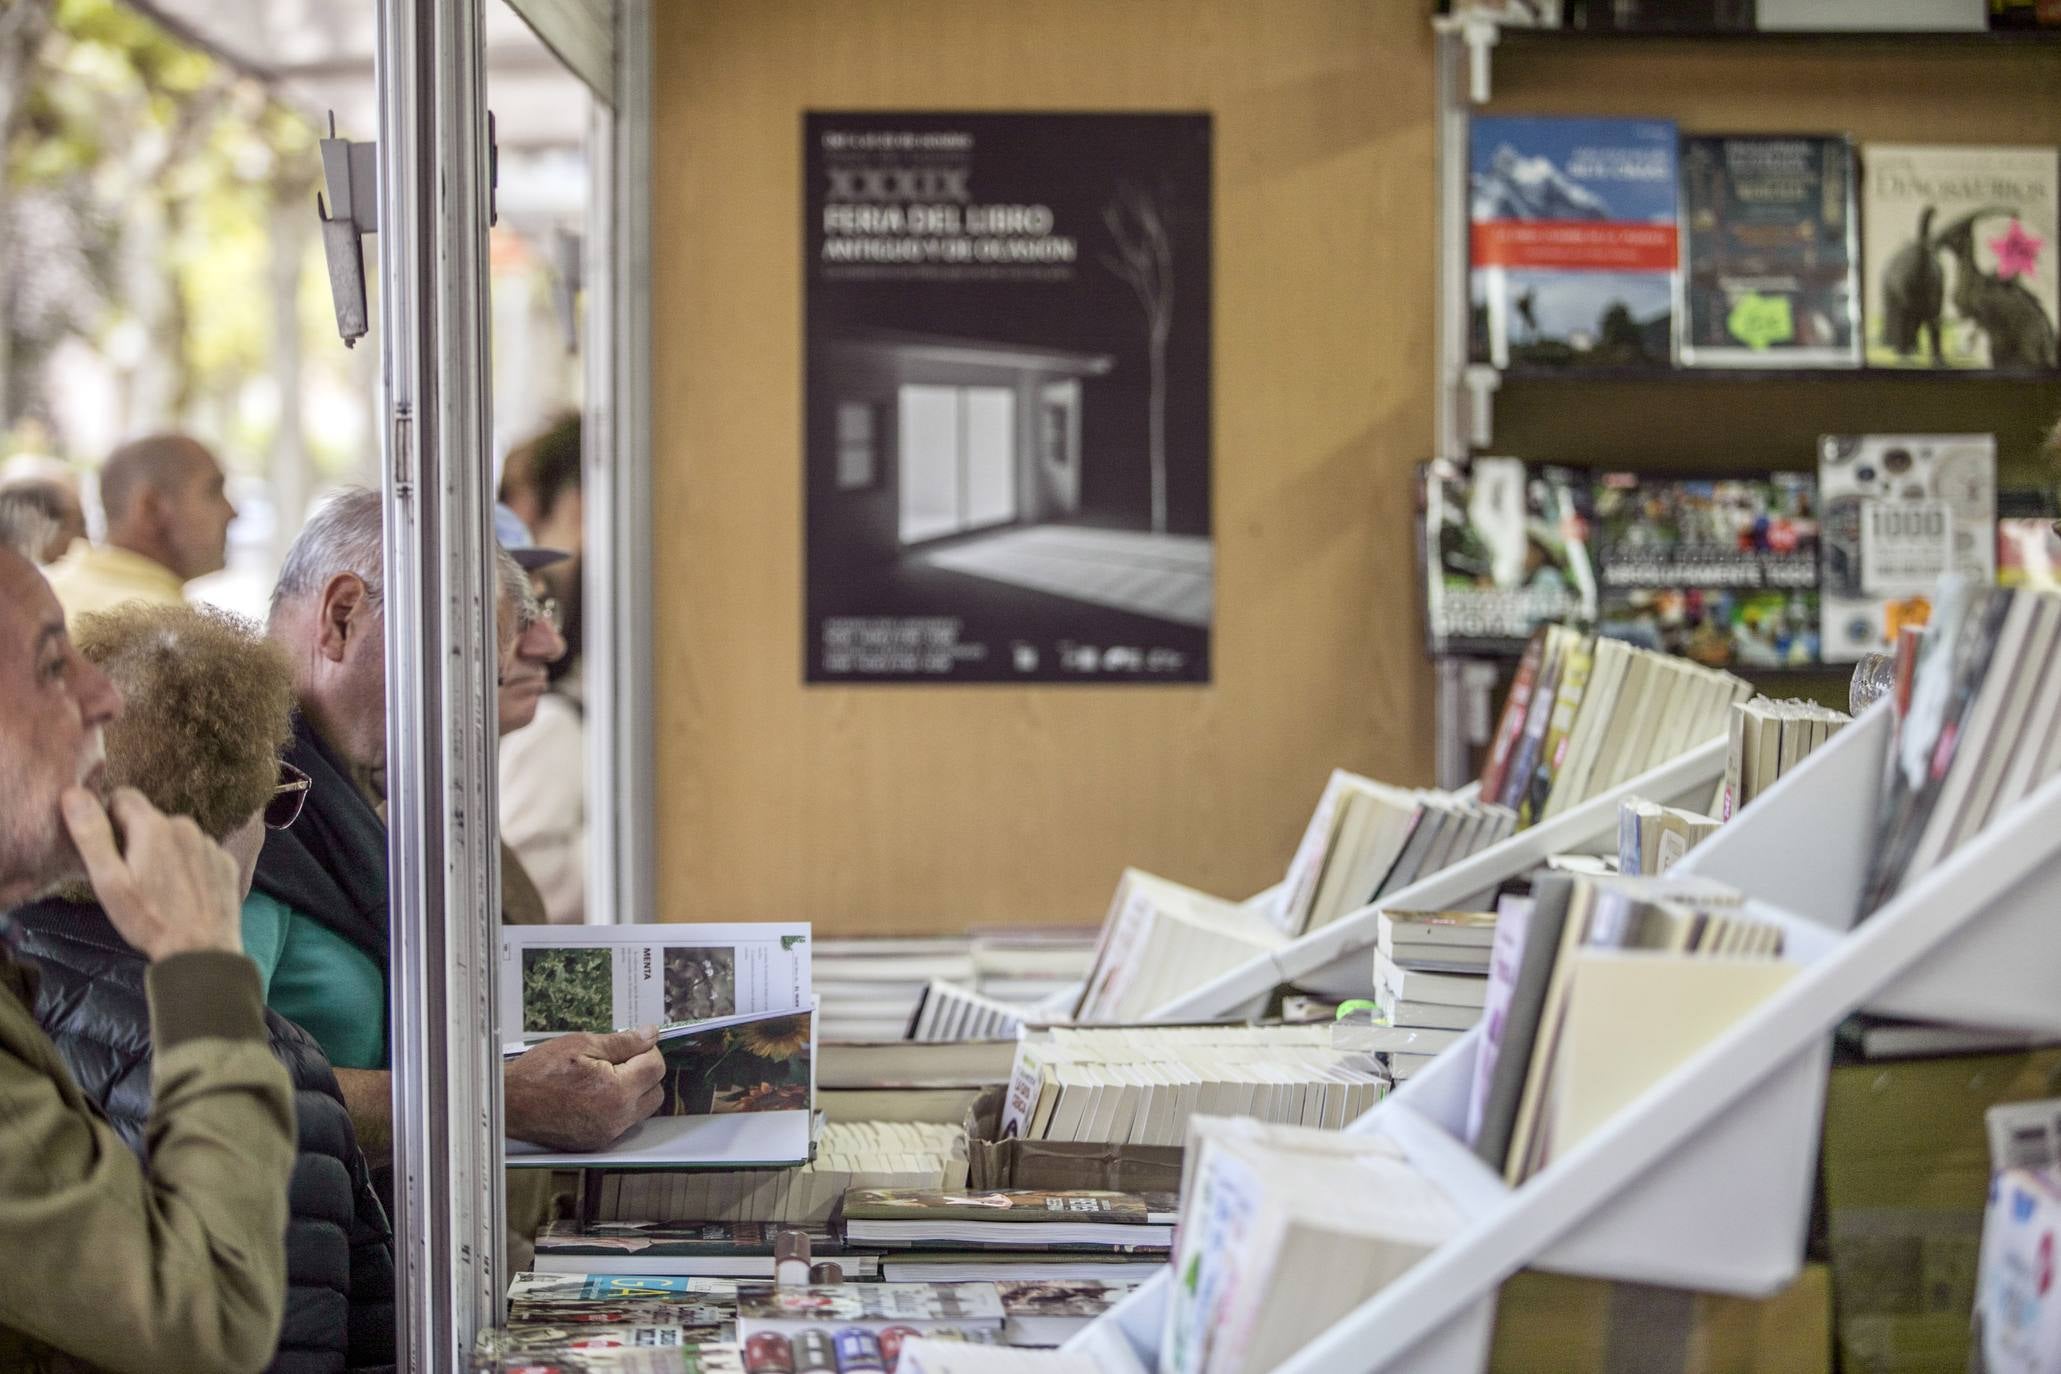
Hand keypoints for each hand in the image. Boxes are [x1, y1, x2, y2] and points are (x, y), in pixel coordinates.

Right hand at [61, 786, 242, 961]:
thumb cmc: (149, 919)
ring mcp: (210, 844)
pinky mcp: (226, 862)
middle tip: (131, 877)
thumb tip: (74, 794)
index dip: (108, 818)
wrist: (202, 949)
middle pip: (149, 819)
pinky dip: (188, 865)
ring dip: (163, 852)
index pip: (123, 796)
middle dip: (135, 839)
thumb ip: (92, 835)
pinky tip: (183, 892)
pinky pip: (198, 853)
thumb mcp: (109, 881)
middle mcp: (187, 826)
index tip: (108, 848)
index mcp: (154, 826)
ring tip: (158, 888)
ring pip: (175, 836)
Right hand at [504, 1027, 664, 1152]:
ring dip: (634, 1091)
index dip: (647, 1050)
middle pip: (655, 1092)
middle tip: (621, 1060)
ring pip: (641, 1110)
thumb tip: (649, 1035)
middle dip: (645, 1072)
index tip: (634, 1044)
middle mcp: (616, 1119)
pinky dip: (618, 1107)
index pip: (656, 1068)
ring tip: (606, 1076)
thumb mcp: (582, 1044)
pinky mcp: (595, 1143)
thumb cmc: (539, 1073)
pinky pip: (622, 1123)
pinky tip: (596, 1093)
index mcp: (616, 1092)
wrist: (509, 1103)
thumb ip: (622, 1042)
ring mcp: (606, 1134)